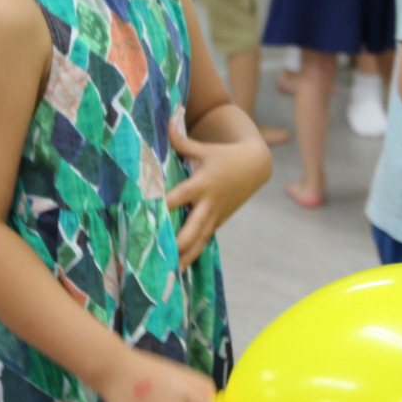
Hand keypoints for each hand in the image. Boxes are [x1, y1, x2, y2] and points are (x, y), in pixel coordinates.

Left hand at [166, 116, 268, 268]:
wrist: (254, 166)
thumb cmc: (223, 155)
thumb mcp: (204, 148)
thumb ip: (181, 142)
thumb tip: (164, 124)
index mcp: (202, 184)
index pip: (179, 197)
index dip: (163, 207)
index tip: (146, 216)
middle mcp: (208, 204)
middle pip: (191, 230)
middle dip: (176, 244)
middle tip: (155, 256)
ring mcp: (214, 216)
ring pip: (198, 242)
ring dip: (184, 258)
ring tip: (167, 276)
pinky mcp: (218, 222)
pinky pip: (203, 242)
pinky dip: (192, 255)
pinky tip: (178, 271)